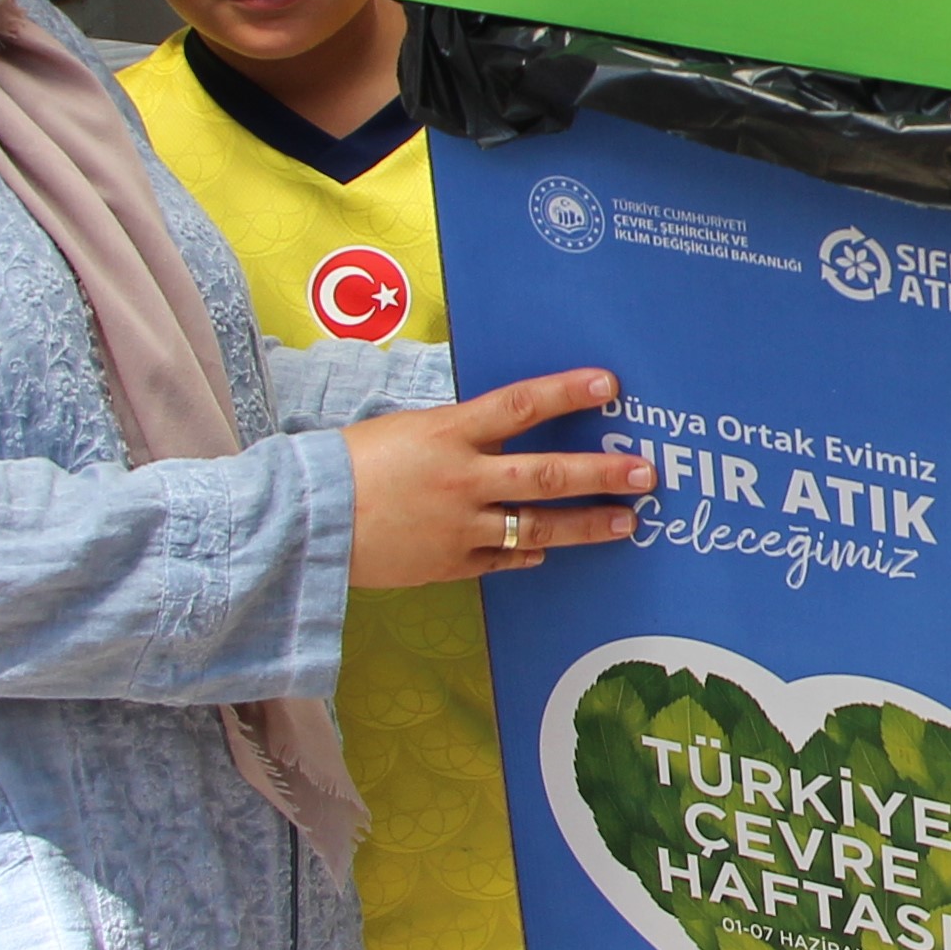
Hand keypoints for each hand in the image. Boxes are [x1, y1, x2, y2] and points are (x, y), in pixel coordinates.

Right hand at [343, 369, 654, 588]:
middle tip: (644, 473)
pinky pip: (504, 558)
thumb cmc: (353, 463)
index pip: (520, 405)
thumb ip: (461, 434)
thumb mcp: (409, 430)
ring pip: (537, 527)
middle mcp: (462, 479)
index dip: (566, 392)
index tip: (609, 384)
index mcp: (448, 433)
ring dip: (586, 525)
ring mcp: (459, 527)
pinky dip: (529, 552)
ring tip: (626, 523)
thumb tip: (507, 432)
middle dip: (601, 474)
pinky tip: (550, 549)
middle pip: (546, 476)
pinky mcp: (450, 565)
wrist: (305, 519)